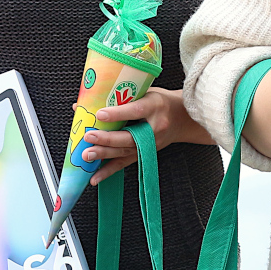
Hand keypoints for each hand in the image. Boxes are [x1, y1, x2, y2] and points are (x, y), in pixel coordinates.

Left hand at [81, 86, 211, 184]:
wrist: (183, 118)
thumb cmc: (160, 102)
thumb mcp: (147, 92)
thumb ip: (122, 97)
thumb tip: (88, 102)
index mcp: (155, 106)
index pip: (136, 111)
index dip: (118, 114)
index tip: (100, 114)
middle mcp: (155, 128)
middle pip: (130, 136)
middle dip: (107, 138)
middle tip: (89, 137)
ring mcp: (151, 144)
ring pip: (125, 151)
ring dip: (105, 154)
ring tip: (87, 155)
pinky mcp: (145, 154)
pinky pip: (125, 163)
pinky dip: (109, 171)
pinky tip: (95, 177)